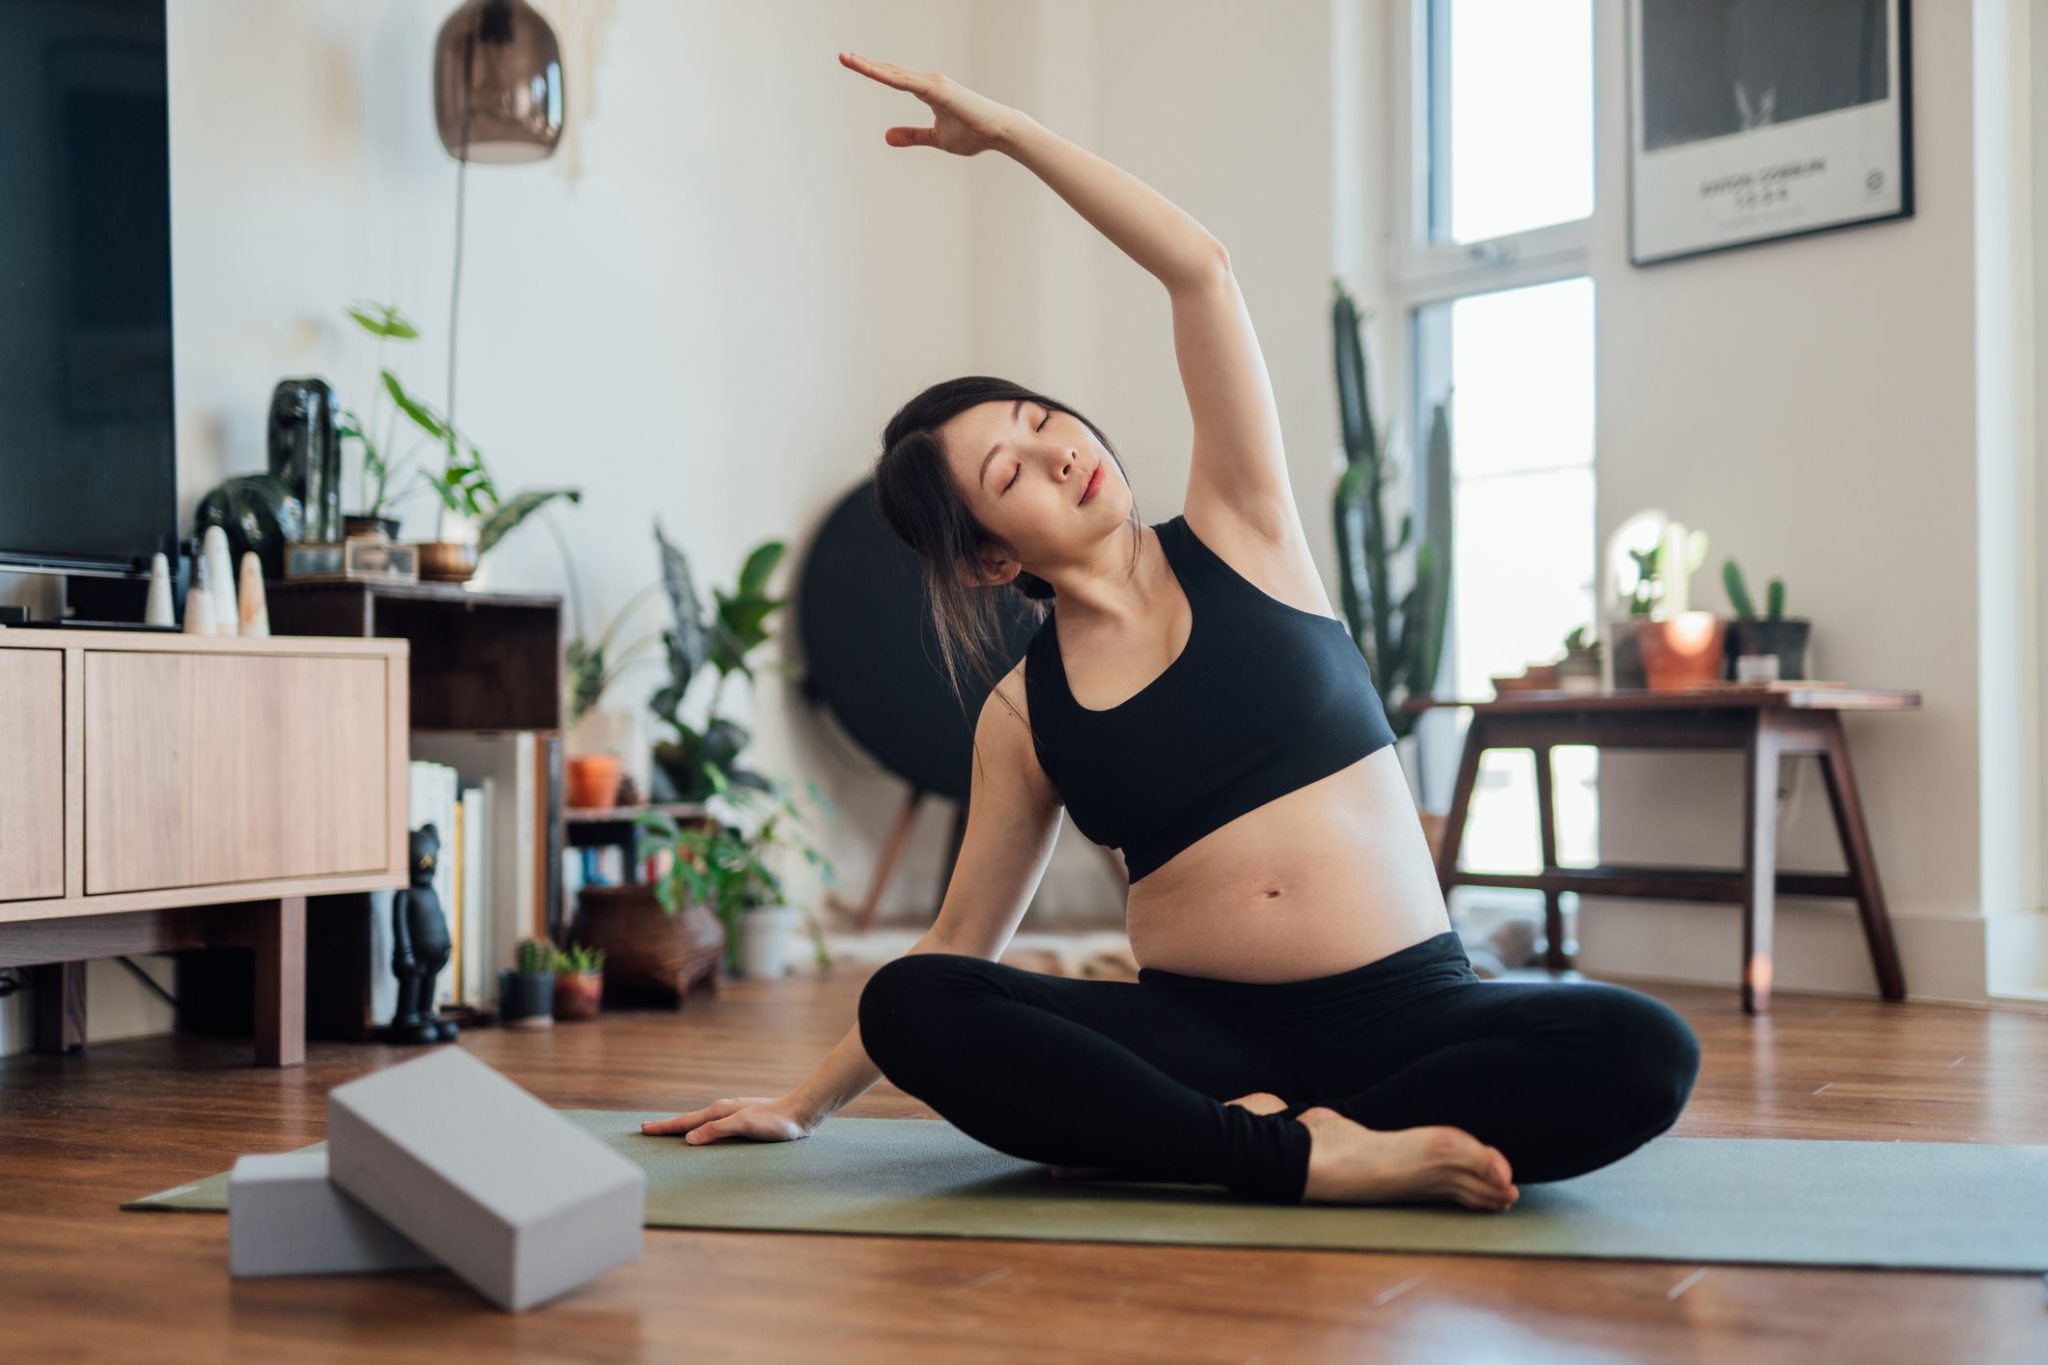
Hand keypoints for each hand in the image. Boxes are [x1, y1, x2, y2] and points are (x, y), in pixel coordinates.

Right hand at [640, 1095, 815, 1143]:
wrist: (800, 1113)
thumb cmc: (775, 1122)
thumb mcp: (745, 1125)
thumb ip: (717, 1130)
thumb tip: (688, 1138)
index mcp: (719, 1111)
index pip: (685, 1122)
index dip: (665, 1127)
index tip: (644, 1129)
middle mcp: (722, 1110)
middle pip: (688, 1119)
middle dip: (667, 1125)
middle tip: (646, 1129)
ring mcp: (731, 1114)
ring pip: (699, 1121)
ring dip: (682, 1126)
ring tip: (668, 1131)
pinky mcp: (741, 1121)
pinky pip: (711, 1125)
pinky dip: (698, 1129)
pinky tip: (702, 1133)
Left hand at [838, 50, 1021, 155]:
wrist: (998, 132)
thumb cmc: (972, 133)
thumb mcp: (935, 138)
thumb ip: (912, 136)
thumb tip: (886, 137)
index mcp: (926, 90)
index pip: (893, 78)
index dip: (873, 71)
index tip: (852, 63)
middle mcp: (928, 81)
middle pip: (890, 71)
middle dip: (865, 64)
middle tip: (842, 56)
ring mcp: (932, 83)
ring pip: (894, 73)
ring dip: (871, 66)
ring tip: (848, 59)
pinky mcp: (937, 89)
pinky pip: (905, 81)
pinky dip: (887, 75)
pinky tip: (871, 70)